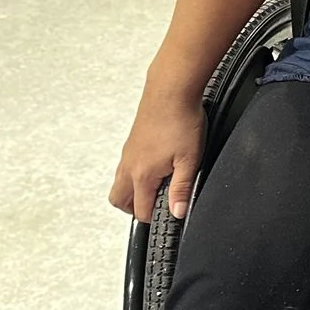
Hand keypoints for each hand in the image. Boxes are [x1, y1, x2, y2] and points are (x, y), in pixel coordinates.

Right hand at [110, 87, 205, 224]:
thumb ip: (182, 188)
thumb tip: (177, 212)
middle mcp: (129, 166)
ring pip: (121, 183)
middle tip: (157, 207)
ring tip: (159, 188)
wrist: (170, 91)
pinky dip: (135, 175)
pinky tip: (157, 167)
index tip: (170, 216)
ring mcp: (128, 153)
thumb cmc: (180, 121)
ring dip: (134, 191)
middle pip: (120, 200)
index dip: (155, 218)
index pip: (141, 210)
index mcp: (142, 175)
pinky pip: (126, 167)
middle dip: (135, 209)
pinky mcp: (132, 142)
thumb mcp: (190, 160)